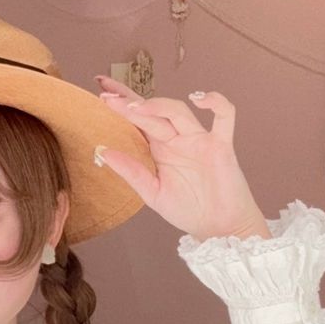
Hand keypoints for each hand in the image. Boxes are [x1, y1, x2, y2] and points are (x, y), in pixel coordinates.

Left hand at [93, 74, 270, 242]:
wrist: (220, 228)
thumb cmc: (189, 210)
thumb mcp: (152, 193)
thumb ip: (131, 172)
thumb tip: (102, 152)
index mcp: (159, 149)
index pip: (138, 120)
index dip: (121, 105)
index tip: (100, 94)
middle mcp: (177, 139)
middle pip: (153, 111)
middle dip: (130, 101)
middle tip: (107, 94)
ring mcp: (199, 140)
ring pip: (178, 112)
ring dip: (158, 106)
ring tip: (135, 108)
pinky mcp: (221, 145)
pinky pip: (224, 116)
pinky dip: (216, 103)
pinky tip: (199, 98)